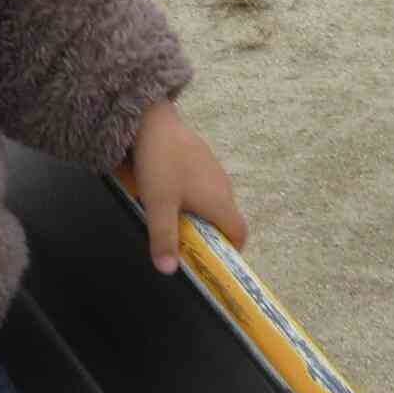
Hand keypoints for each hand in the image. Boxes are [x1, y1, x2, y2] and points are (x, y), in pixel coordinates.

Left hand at [130, 99, 246, 275]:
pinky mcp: (202, 160)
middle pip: (224, 220)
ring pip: (212, 203)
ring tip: (171, 219)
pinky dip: (191, 198)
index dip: (231, 250)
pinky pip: (202, 187)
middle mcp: (224, 187)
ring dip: (198, 216)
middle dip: (208, 236)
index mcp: (220, 202)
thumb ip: (164, 239)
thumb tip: (169, 271)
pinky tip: (166, 193)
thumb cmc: (160, 165)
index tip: (211, 260)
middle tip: (182, 244)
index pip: (239, 234)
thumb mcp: (158, 206)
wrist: (154, 121)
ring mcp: (214, 171)